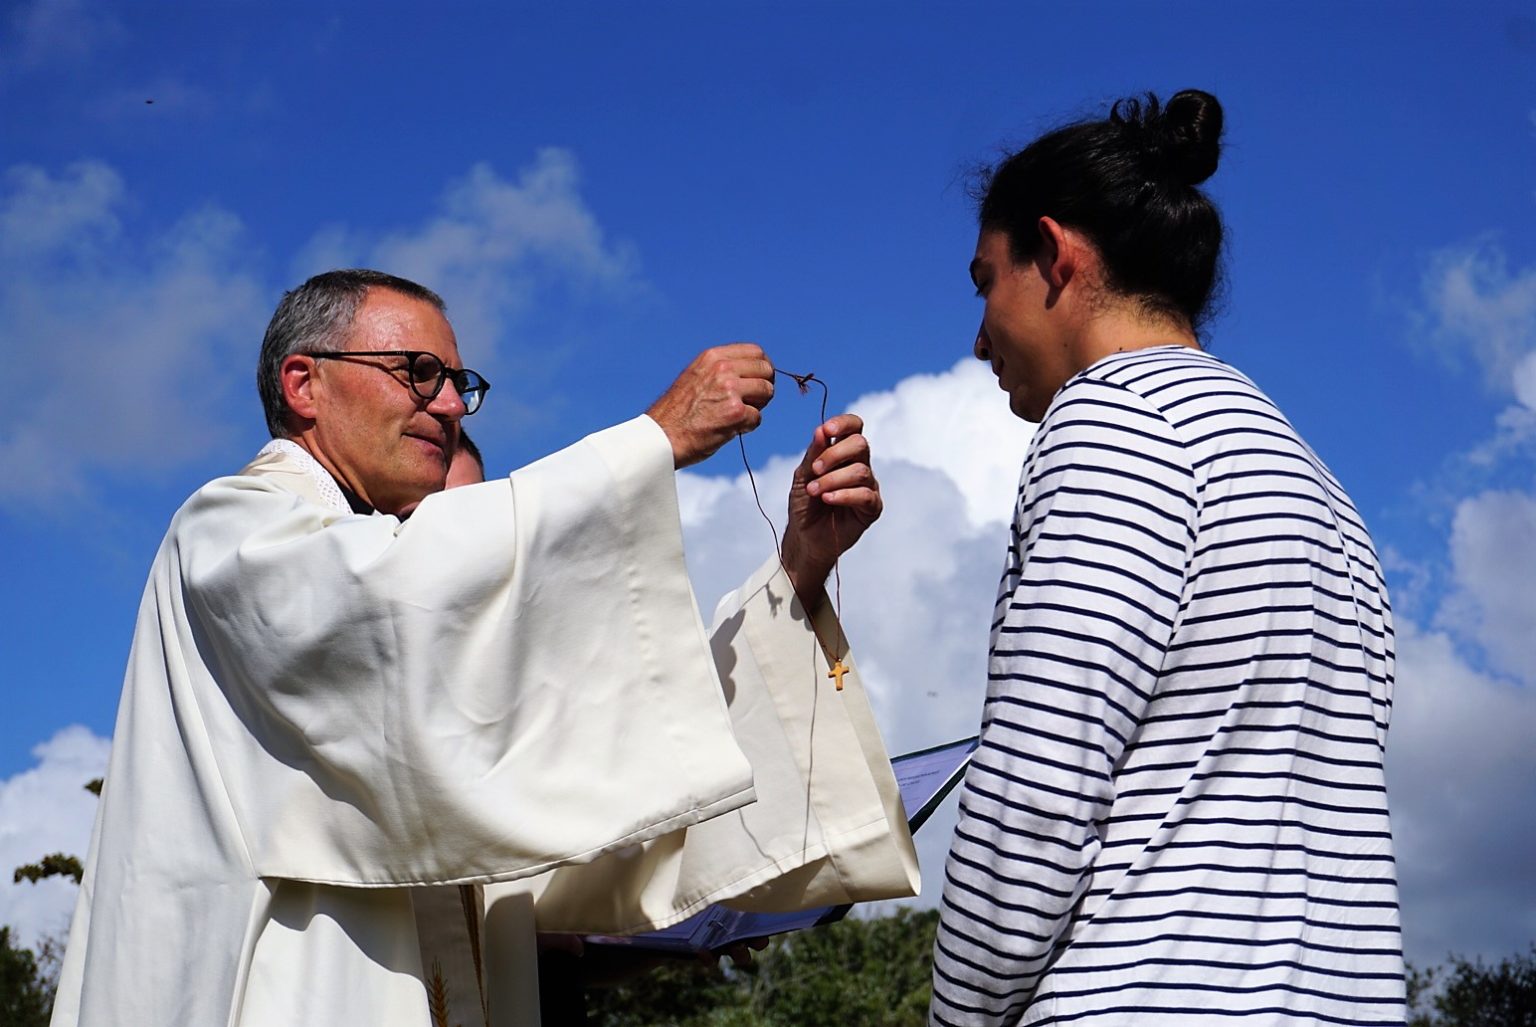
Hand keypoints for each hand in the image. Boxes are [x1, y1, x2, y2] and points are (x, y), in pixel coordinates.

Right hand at [646, 344, 774, 468]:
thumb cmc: (678, 412)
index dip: (763, 368)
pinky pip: (757, 418)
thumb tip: (752, 372)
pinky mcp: (735, 413)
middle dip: (764, 387)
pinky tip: (730, 429)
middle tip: (752, 402)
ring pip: (767, 392)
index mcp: (712, 357)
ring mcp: (730, 390)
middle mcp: (722, 369)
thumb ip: (721, 370)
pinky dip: (747, 426)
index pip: (756, 352)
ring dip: (757, 407)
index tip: (760, 380)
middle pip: (766, 371)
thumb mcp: (697, 376)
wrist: (662, 436)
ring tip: (737, 416)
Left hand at [781, 413, 880, 605]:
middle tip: (814, 471)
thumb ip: (813, 454)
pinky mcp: (872, 507)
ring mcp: (868, 486)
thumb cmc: (804, 505)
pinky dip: (844, 494)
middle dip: (835, 454)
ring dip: (833, 479)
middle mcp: (859, 465)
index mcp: (843, 453)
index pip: (854, 426)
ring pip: (860, 471)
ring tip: (814, 492)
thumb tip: (821, 430)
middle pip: (860, 444)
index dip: (844, 424)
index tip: (827, 431)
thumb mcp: (802, 477)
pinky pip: (865, 494)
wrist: (805, 537)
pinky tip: (828, 499)